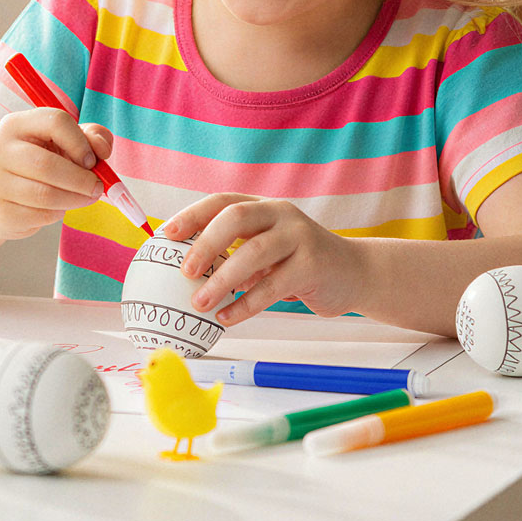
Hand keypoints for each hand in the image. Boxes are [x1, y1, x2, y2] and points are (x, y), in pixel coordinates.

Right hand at [0, 109, 112, 241]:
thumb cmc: (38, 164)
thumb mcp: (62, 143)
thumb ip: (90, 138)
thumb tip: (102, 150)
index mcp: (14, 124)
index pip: (55, 122)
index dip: (80, 142)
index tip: (92, 160)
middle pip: (47, 164)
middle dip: (81, 179)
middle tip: (97, 187)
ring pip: (45, 194)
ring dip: (75, 198)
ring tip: (87, 197)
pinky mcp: (0, 212)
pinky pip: (40, 215)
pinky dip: (59, 212)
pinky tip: (62, 207)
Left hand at [163, 194, 368, 325]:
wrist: (354, 273)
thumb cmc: (299, 264)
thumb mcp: (268, 251)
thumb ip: (236, 254)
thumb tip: (184, 273)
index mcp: (264, 208)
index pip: (222, 202)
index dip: (193, 215)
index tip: (166, 234)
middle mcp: (281, 215)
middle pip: (236, 218)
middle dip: (206, 243)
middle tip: (185, 271)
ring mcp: (299, 237)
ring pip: (254, 252)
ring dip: (222, 280)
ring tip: (199, 303)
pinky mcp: (313, 265)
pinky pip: (273, 286)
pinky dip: (245, 304)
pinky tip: (226, 318)